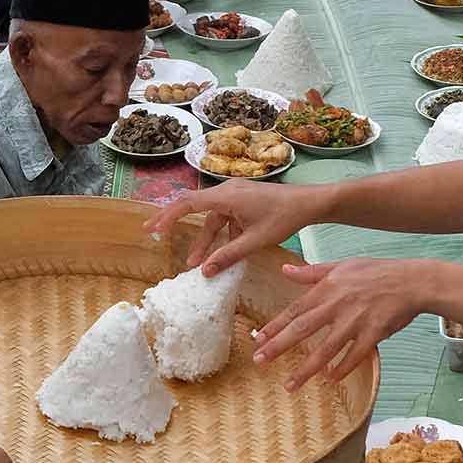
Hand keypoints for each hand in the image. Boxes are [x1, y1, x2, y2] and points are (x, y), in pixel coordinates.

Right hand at [146, 175, 321, 273]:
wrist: (310, 203)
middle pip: (195, 208)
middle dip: (176, 223)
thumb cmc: (284, 218)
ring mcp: (236, 195)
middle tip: (154, 232)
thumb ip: (228, 255)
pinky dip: (222, 234)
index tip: (152, 228)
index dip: (168, 216)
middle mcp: (227, 191)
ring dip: (206, 239)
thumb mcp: (255, 241)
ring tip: (196, 263)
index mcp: (226, 197)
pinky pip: (226, 217)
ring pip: (213, 218)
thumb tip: (204, 271)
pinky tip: (226, 252)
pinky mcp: (244, 200)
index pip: (188, 204)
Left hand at [249, 257, 428, 388]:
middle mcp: (338, 305)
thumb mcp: (342, 265)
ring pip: (326, 348)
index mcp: (327, 288)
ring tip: (289, 385)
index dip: (275, 325)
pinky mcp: (374, 333)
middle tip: (260, 361)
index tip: (258, 340)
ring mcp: (356, 320)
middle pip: (303, 328)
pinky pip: (355, 355)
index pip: (295, 309)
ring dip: (306, 368)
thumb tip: (285, 269)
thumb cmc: (377, 271)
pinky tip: (331, 379)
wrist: (411, 280)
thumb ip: (312, 271)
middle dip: (279, 346)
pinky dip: (343, 367)